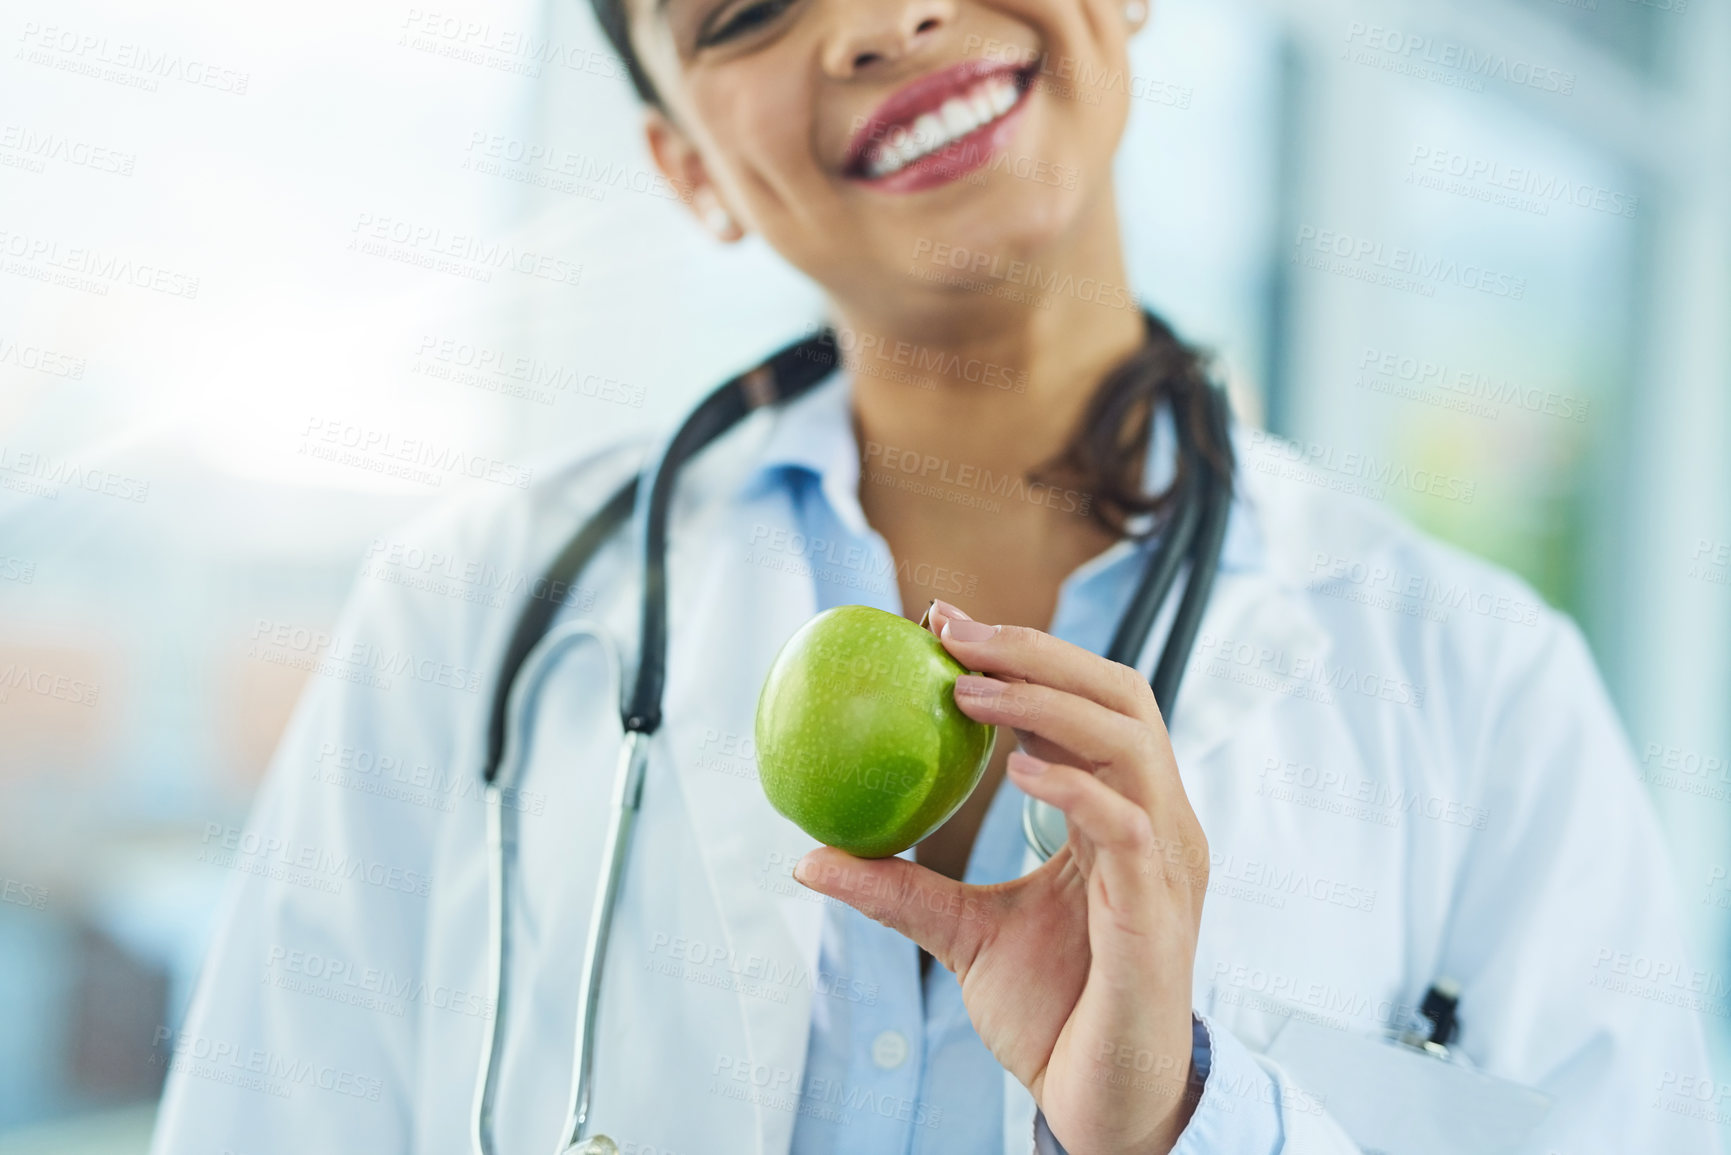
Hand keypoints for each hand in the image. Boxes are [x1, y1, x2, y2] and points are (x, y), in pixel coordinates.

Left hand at [793, 600, 1208, 1154]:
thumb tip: (810, 854)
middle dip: (1037, 650)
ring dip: (1046, 700)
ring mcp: (1167, 864)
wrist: (1103, 1106)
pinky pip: (1126, 825)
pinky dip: (1071, 785)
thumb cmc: (1056, 1019)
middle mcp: (1158, 824)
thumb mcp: (963, 936)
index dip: (1025, 655)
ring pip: (1129, 741)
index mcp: (1124, 816)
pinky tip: (1015, 769)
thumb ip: (900, 888)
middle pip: (1120, 696)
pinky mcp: (1159, 911)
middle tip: (952, 631)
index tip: (942, 626)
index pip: (1087, 706)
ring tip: (966, 688)